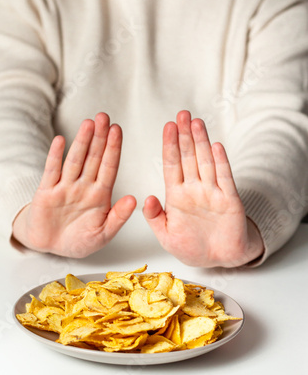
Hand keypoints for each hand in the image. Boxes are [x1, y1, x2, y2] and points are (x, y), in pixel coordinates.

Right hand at [12, 113, 135, 257]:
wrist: (51, 247)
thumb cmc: (79, 240)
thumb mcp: (103, 233)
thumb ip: (118, 217)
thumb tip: (134, 200)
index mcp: (100, 195)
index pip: (109, 167)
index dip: (113, 149)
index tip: (117, 131)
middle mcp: (83, 187)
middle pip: (93, 158)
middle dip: (100, 138)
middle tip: (104, 117)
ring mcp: (65, 187)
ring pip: (75, 160)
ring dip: (82, 142)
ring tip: (88, 124)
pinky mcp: (46, 192)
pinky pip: (51, 171)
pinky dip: (55, 156)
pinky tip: (61, 140)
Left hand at [143, 111, 263, 266]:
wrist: (219, 260)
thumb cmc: (192, 247)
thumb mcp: (166, 236)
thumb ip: (155, 218)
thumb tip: (146, 199)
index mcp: (177, 195)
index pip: (172, 165)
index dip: (169, 145)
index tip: (167, 127)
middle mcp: (194, 189)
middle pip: (188, 157)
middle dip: (185, 136)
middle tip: (182, 114)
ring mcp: (212, 192)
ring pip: (205, 162)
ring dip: (201, 142)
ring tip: (197, 123)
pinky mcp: (229, 200)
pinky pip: (224, 178)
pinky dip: (221, 162)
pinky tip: (216, 146)